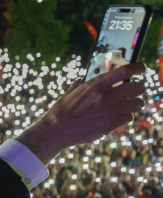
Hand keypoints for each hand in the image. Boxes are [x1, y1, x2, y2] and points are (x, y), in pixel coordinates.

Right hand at [17, 64, 145, 163]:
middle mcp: (104, 96)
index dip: (137, 68)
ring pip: (137, 104)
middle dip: (139, 89)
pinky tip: (116, 118)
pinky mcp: (110, 124)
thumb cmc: (61, 111)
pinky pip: (128, 118)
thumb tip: (80, 80)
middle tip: (134, 93)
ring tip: (127, 107)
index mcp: (94, 85)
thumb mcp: (69, 94)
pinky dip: (124, 118)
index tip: (141, 69)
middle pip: (137, 87)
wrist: (56, 130)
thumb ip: (78, 86)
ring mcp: (109, 111)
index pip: (124, 71)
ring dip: (134, 105)